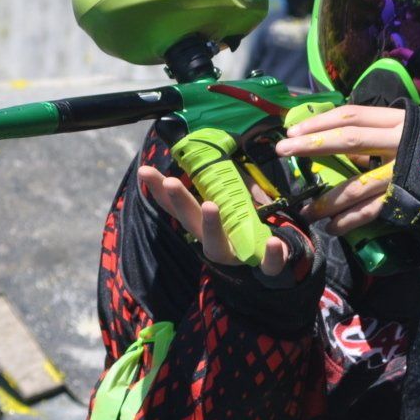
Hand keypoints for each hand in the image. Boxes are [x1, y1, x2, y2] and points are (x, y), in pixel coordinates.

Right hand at [138, 165, 290, 275]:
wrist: (274, 260)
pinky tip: (273, 241)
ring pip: (217, 247)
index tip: (145, 171)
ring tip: (210, 206)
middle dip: (181, 203)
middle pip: (191, 223)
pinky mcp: (265, 265)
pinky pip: (268, 263)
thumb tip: (213, 154)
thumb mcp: (234, 202)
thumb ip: (225, 184)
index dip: (160, 191)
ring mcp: (236, 255)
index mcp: (204, 224)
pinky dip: (272, 254)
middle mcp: (213, 241)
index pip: (177, 207)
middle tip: (171, 182)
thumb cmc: (246, 228)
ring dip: (212, 226)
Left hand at [275, 105, 405, 234]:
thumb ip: (372, 138)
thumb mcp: (403, 136)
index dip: (320, 121)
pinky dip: (348, 220)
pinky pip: (369, 211)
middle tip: (282, 151)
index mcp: (398, 120)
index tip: (292, 130)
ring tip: (307, 209)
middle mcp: (400, 142)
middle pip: (349, 139)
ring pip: (355, 184)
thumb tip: (329, 139)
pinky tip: (331, 226)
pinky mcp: (405, 199)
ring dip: (326, 199)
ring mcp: (402, 172)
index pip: (352, 114)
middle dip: (312, 145)